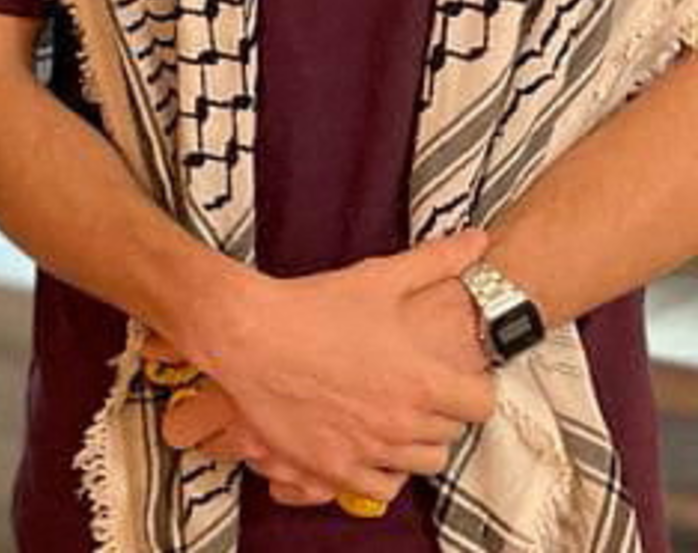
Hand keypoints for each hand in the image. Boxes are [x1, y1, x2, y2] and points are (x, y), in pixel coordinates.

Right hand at [167, 232, 494, 497]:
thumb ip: (436, 261)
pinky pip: (383, 489)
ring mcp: (369, 450)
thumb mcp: (378, 277)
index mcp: (422, 380)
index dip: (471, 390)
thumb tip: (478, 239)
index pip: (482, 405)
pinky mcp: (335, 468)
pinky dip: (382, 472)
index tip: (452, 380)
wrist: (245, 334)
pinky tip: (367, 445)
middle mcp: (403, 422)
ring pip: (420, 463)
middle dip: (437, 413)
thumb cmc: (312, 305)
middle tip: (410, 391)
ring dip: (412, 442)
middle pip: (450, 434)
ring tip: (388, 417)